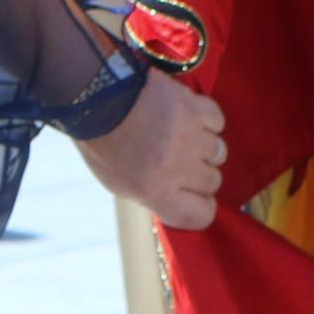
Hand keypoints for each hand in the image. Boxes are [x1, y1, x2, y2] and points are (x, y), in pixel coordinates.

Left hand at [76, 58, 229, 230]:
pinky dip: (206, 120)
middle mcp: (176, 168)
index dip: (202, 208)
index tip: (197, 198)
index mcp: (155, 192)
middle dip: (199, 174)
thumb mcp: (119, 183)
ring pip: (218, 151)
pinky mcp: (192, 109)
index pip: (201, 215)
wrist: (94, 98)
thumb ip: (155, 195)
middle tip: (181, 160)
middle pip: (212, 182)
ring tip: (182, 136)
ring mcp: (188, 137)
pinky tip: (188, 117)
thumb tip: (181, 200)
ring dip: (204, 145)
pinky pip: (216, 121)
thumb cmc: (103, 142)